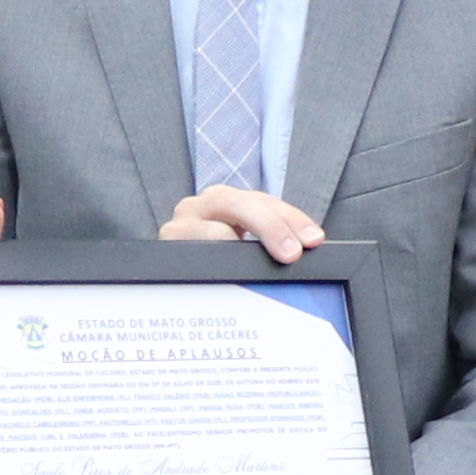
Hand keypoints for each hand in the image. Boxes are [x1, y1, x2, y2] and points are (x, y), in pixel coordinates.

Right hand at [161, 185, 324, 258]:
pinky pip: (195, 249)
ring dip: (244, 243)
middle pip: (240, 204)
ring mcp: (183, 222)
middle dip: (271, 227)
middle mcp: (205, 204)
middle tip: (292, 254)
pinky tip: (232, 268)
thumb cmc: (214, 260)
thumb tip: (303, 253)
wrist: (161, 275)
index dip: (292, 218)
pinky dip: (215, 257)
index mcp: (228, 200)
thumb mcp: (242, 246)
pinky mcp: (168, 242)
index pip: (265, 202)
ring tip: (268, 258)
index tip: (314, 239)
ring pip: (217, 225)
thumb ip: (267, 243)